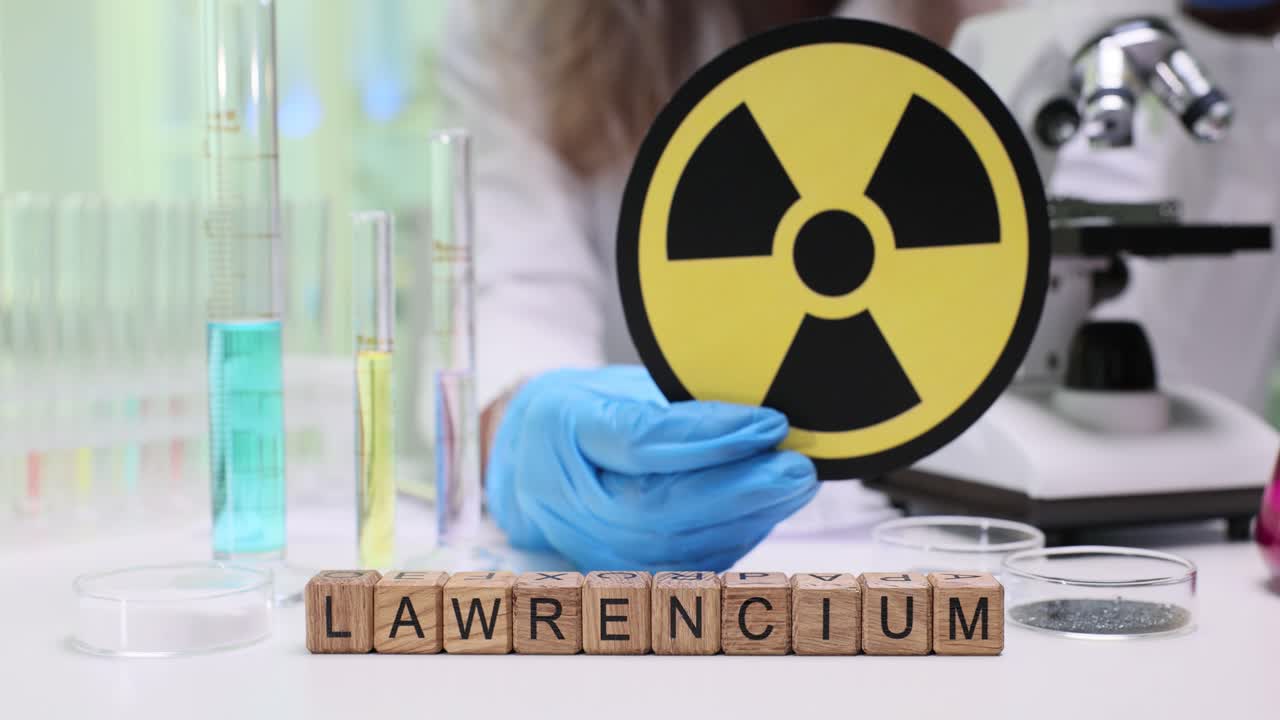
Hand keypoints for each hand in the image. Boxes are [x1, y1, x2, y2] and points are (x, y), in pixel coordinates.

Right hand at [485, 365, 817, 570]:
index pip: (641, 444)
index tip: (768, 422)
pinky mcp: (625, 569)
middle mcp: (569, 502)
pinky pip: (686, 560)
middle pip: (661, 508)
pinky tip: (770, 510)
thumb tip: (751, 415)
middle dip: (739, 490)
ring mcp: (593, 545)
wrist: (533, 462)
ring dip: (747, 517)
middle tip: (796, 467)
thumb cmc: (581, 413)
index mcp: (563, 434)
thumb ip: (670, 405)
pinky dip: (735, 536)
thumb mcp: (614, 387)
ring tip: (795, 485)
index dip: (709, 438)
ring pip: (678, 543)